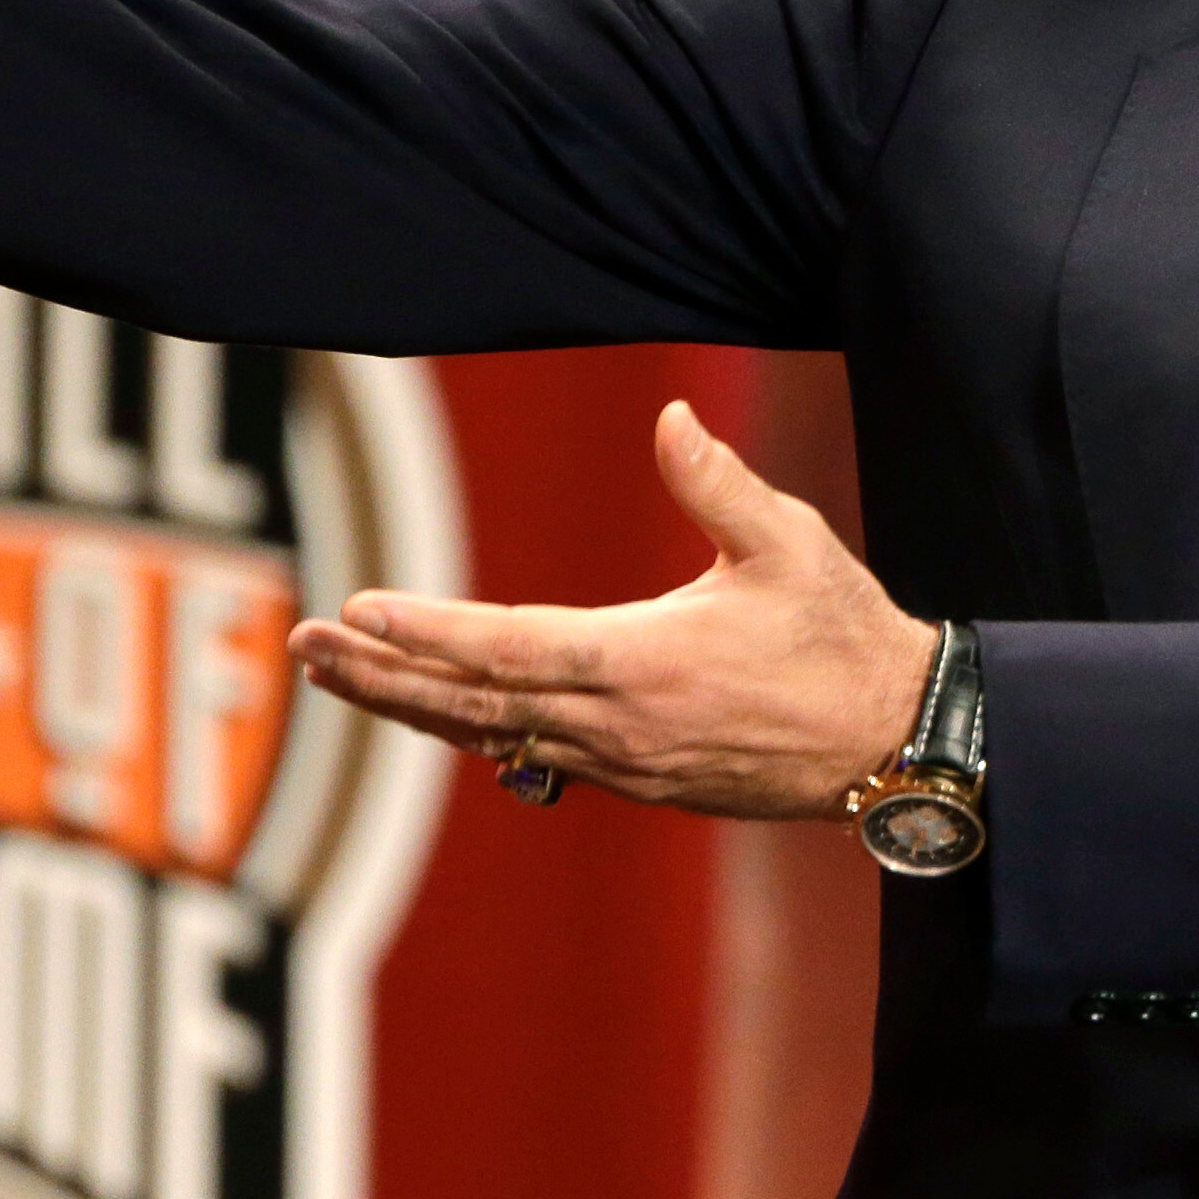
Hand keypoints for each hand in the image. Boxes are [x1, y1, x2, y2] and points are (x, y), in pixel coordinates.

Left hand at [288, 400, 933, 823]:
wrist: (896, 743)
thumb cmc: (844, 635)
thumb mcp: (788, 544)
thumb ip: (717, 482)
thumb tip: (668, 418)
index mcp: (643, 663)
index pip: (507, 648)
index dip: (426, 633)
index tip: (355, 613)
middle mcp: (617, 724)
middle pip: (471, 704)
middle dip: (380, 676)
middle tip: (302, 649)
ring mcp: (624, 762)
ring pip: (491, 735)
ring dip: (410, 704)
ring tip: (340, 675)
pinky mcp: (640, 781)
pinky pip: (532, 753)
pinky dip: (471, 728)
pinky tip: (435, 708)